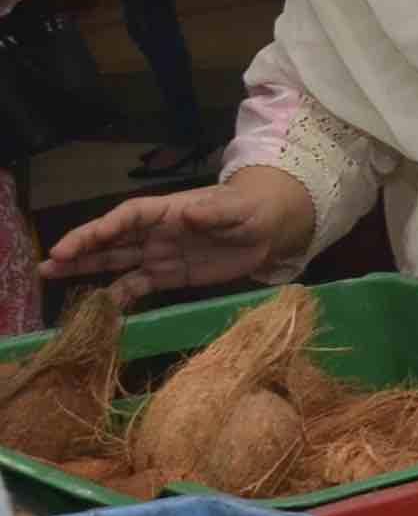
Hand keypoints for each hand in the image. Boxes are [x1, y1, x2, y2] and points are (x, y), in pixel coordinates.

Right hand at [47, 169, 311, 304]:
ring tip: (53, 276)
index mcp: (167, 211)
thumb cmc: (250, 209)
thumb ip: (214, 212)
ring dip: (87, 270)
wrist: (269, 228)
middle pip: (111, 240)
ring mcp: (160, 255)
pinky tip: (99, 306)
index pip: (127, 217)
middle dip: (80, 250)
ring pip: (116, 262)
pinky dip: (119, 296)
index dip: (102, 228)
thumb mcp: (237, 209)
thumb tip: (188, 214)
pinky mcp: (170, 276)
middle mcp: (155, 232)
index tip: (79, 241)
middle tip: (48, 263)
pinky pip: (139, 286)